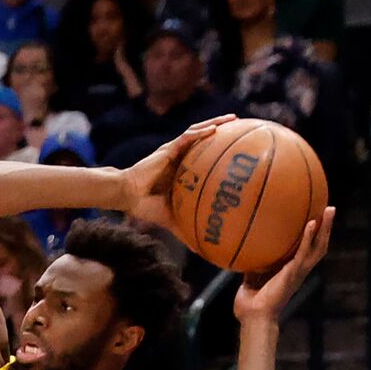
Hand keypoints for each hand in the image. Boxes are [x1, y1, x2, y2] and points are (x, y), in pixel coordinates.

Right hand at [120, 115, 234, 231]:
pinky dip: (201, 133)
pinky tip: (214, 129)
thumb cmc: (145, 206)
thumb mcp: (171, 220)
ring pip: (198, 132)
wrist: (127, 195)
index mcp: (183, 170)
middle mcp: (180, 157)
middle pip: (205, 139)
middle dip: (223, 131)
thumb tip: (201, 251)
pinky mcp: (167, 149)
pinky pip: (187, 137)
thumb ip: (186, 231)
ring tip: (233, 118)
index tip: (239, 151)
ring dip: (215, 123)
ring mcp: (174, 152)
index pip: (204, 156)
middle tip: (243, 126)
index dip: (221, 150)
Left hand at [235, 208, 336, 322]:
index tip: (316, 217)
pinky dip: (308, 237)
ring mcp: (299, 271)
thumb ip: (251, 266)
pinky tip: (311, 223)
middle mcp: (300, 269)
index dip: (314, 236)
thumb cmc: (250, 304)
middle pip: (320, 245)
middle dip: (327, 227)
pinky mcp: (293, 273)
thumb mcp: (250, 279)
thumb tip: (242, 252)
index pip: (308, 250)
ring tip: (329, 209)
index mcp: (292, 270)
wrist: (253, 316)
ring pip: (319, 246)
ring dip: (326, 228)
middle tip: (330, 208)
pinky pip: (304, 252)